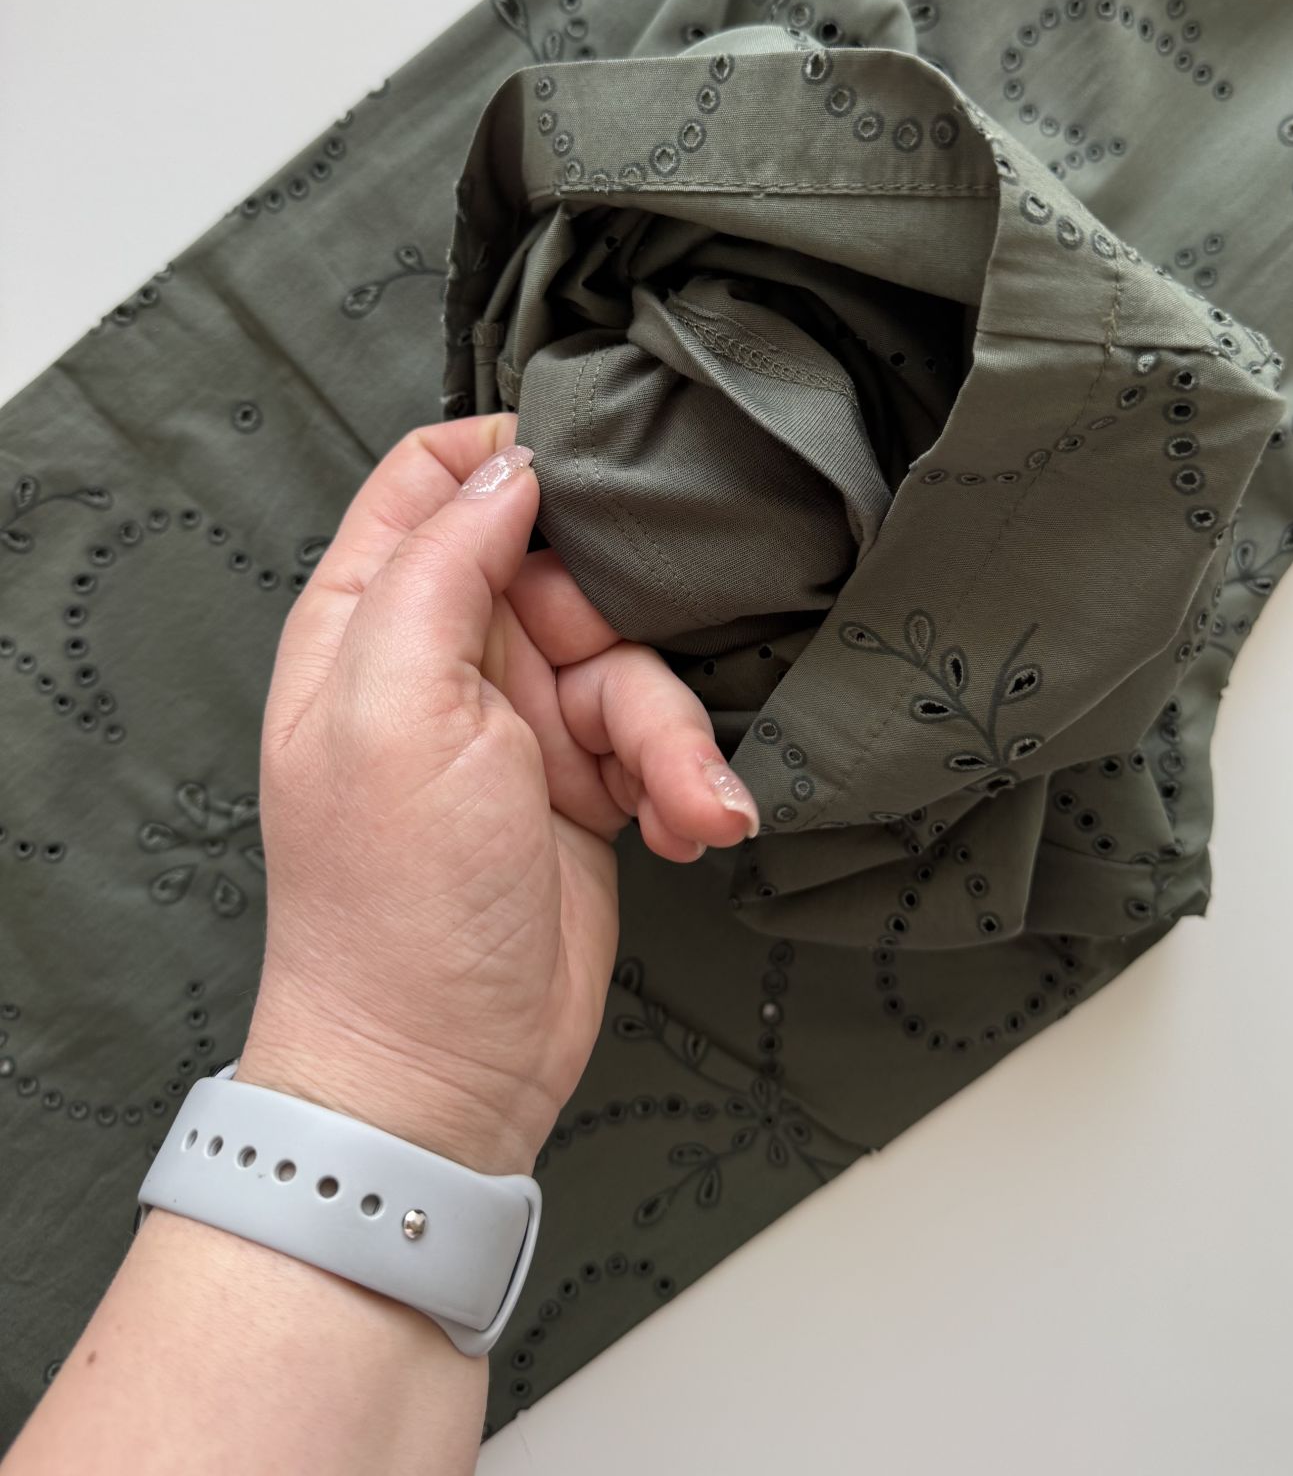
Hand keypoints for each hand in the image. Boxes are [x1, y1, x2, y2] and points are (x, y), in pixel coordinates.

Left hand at [236, 413, 758, 1175]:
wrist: (443, 1075)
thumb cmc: (394, 905)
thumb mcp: (399, 712)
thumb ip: (443, 569)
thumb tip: (511, 469)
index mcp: (370, 621)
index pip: (430, 479)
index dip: (510, 458)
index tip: (593, 476)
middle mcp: (444, 660)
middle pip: (564, 572)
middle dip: (620, 639)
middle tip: (621, 713)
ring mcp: (517, 726)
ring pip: (630, 666)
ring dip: (667, 742)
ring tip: (679, 812)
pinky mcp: (583, 786)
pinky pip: (658, 742)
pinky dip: (681, 787)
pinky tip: (679, 835)